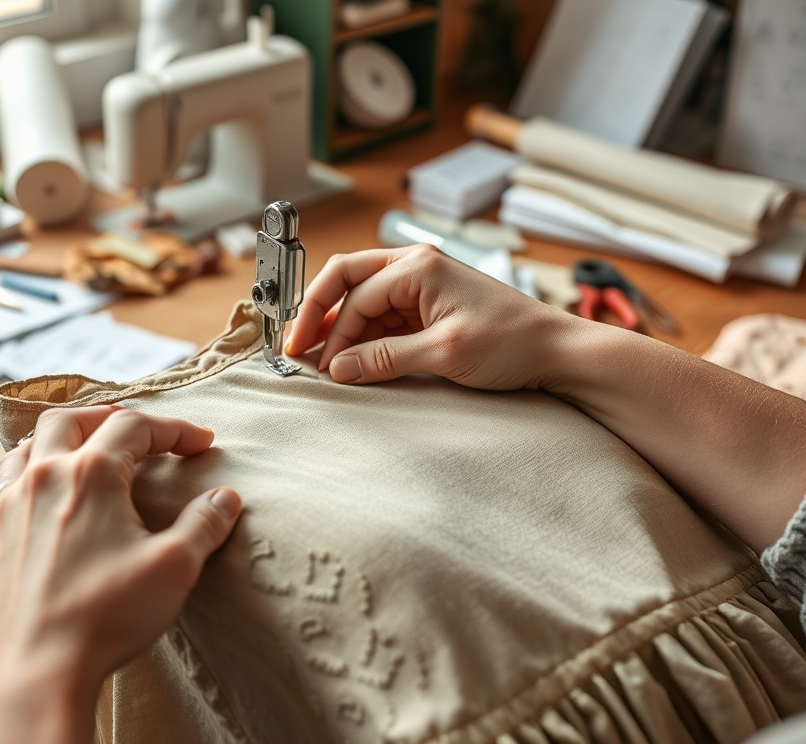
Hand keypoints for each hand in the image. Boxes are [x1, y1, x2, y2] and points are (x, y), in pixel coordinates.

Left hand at [0, 405, 241, 702]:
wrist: (33, 674)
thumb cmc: (104, 618)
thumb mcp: (173, 568)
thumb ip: (203, 525)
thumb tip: (225, 498)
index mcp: (88, 474)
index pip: (134, 426)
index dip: (174, 429)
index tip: (201, 443)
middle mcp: (42, 479)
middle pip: (70, 419)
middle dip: (111, 418)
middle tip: (142, 436)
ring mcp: (9, 509)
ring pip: (28, 446)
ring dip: (63, 439)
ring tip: (88, 453)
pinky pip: (8, 486)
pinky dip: (34, 475)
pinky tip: (51, 502)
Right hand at [286, 245, 571, 389]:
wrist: (556, 353)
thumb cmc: (513, 342)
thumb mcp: (444, 354)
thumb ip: (385, 358)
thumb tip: (338, 367)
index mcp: (419, 265)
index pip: (355, 292)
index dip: (330, 329)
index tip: (316, 362)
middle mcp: (416, 267)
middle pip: (348, 283)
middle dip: (320, 316)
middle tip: (298, 350)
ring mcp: (422, 287)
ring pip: (362, 303)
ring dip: (341, 332)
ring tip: (323, 364)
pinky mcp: (428, 309)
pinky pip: (383, 320)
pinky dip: (363, 340)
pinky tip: (351, 361)